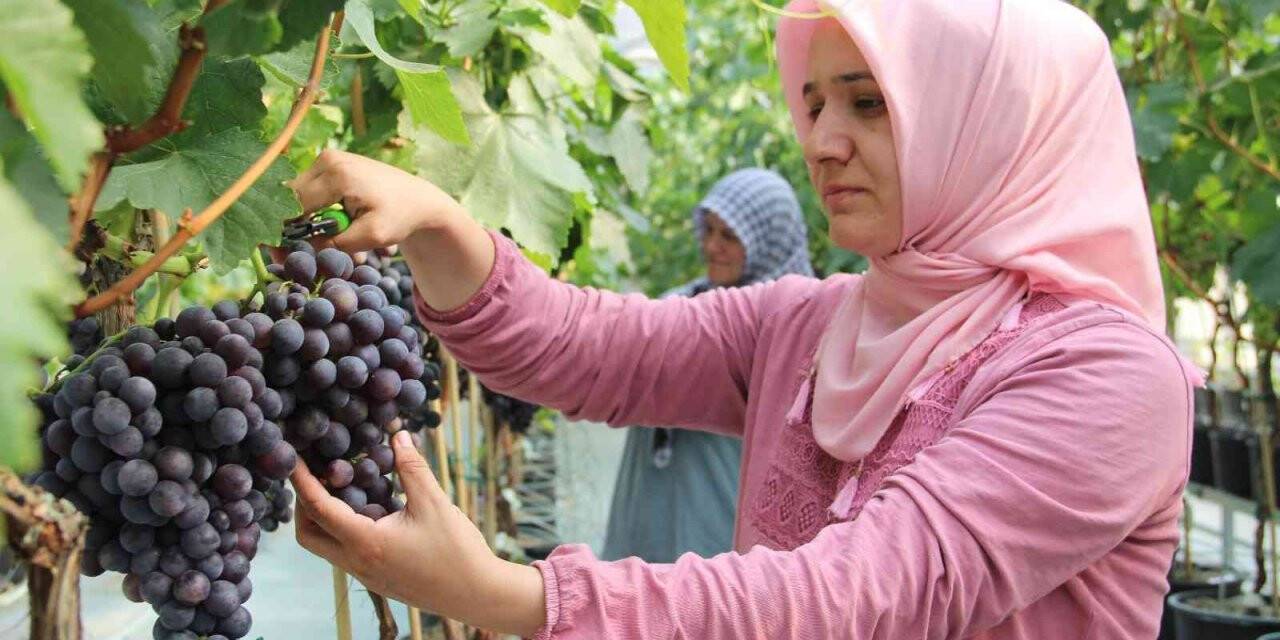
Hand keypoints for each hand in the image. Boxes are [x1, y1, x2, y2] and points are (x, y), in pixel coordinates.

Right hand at [289, 149, 465, 251]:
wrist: (418, 199)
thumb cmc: (399, 217)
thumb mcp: (372, 236)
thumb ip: (336, 243)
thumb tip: (302, 247)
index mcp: (337, 175)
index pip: (295, 207)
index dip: (285, 233)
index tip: (280, 256)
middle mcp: (327, 160)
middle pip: (291, 198)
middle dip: (291, 227)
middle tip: (290, 254)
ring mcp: (327, 158)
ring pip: (297, 195)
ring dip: (305, 219)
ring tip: (325, 238)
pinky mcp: (330, 163)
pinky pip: (309, 190)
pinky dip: (315, 209)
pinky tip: (332, 223)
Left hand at [291, 430, 546, 635]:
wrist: (477, 594)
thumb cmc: (457, 551)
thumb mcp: (434, 503)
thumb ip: (412, 468)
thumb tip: (397, 434)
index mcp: (366, 544)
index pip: (319, 509)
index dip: (302, 481)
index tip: (292, 458)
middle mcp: (357, 564)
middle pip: (308, 535)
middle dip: (303, 504)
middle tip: (317, 474)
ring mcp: (366, 576)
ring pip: (327, 546)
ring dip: (324, 517)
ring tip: (343, 487)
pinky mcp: (378, 580)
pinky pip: (347, 552)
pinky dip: (344, 528)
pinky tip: (369, 508)